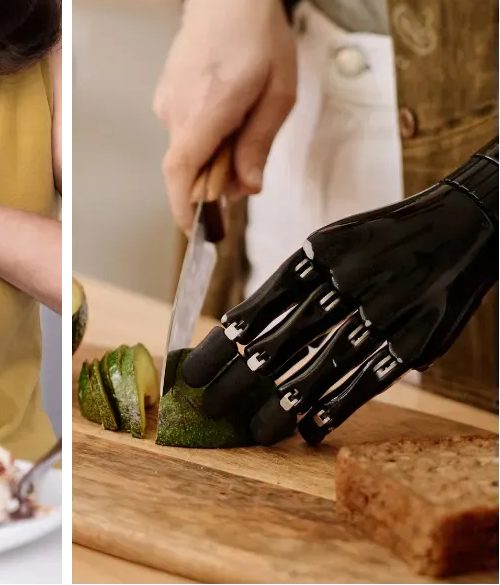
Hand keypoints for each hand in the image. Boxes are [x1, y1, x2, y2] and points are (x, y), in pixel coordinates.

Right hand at [153, 0, 296, 233]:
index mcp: (208, 107)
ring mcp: (166, 99)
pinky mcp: (165, 94)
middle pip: (188, 168)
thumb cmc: (260, 36)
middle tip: (249, 168)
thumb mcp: (279, 93)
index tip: (198, 232)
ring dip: (214, 155)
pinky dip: (205, 137)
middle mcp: (177, 107)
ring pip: (187, 150)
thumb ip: (259, 143)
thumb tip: (246, 188)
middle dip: (216, 182)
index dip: (185, 209)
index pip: (180, 171)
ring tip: (245, 123)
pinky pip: (184, 131)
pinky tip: (229, 111)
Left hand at [179, 138, 499, 445]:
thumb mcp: (331, 241)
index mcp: (318, 254)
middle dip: (241, 379)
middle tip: (209, 407)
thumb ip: (294, 280)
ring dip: (284, 403)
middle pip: (283, 341)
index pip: (259, 305)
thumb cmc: (380, 236)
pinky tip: (310, 428)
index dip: (225, 343)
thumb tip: (245, 322)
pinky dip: (336, 407)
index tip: (194, 370)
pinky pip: (369, 380)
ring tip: (253, 431)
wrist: (461, 223)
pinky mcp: (416, 339)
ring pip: (323, 367)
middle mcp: (347, 282)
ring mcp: (384, 311)